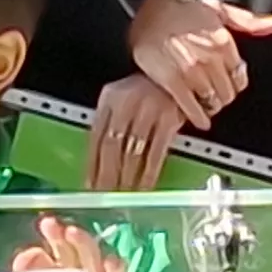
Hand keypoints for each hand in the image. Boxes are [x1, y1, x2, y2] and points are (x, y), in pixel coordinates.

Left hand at [10, 216, 138, 271]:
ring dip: (81, 242)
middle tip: (48, 225)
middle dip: (56, 236)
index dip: (33, 257)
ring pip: (90, 255)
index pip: (41, 259)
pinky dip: (115, 268)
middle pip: (65, 249)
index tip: (27, 259)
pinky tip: (110, 262)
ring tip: (72, 233)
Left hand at [86, 74, 186, 189]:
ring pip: (132, 151)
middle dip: (106, 174)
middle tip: (104, 195)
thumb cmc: (148, 91)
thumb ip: (109, 123)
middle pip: (111, 146)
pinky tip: (145, 186)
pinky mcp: (169, 119)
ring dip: (127, 177)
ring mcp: (148, 110)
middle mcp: (126, 103)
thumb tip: (96, 162)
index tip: (89, 184)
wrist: (182, 76)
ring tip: (123, 195)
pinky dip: (149, 173)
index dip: (92, 163)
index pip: (95, 135)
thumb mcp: (123, 98)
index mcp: (110, 98)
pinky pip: (156, 152)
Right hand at [127, 0, 271, 125]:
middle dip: (222, 97)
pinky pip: (189, 106)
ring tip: (204, 104)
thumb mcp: (218, 9)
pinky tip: (196, 118)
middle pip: (227, 92)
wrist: (148, 9)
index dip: (234, 84)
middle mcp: (209, 57)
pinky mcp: (171, 80)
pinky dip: (195, 116)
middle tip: (215, 98)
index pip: (240, 77)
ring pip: (210, 101)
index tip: (229, 86)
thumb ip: (248, 21)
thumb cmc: (180, 10)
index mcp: (223, 41)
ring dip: (209, 107)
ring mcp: (190, 70)